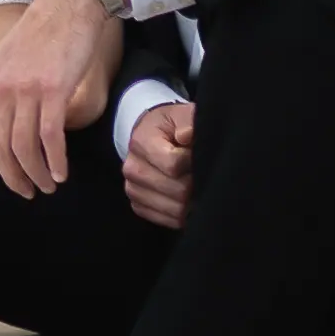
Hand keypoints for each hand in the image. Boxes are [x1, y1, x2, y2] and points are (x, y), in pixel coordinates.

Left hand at [0, 0, 119, 198]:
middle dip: (11, 177)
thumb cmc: (43, 30)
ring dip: (35, 174)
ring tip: (47, 186)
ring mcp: (26, 90)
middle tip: (26, 192)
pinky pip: (50, 137)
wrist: (69, 2)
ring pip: (23, 147)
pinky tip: (61, 172)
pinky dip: (54, 161)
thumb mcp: (9, 59)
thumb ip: (3, 89)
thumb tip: (6, 124)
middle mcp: (1, 89)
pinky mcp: (53, 90)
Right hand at [122, 97, 195, 231]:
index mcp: (141, 142)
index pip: (173, 164)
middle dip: (197, 183)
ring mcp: (133, 189)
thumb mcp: (180, 114)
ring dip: (193, 201)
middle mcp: (132, 168)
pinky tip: (188, 199)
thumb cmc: (170, 127)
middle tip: (201, 172)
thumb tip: (188, 135)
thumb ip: (188, 120)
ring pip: (175, 210)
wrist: (149, 136)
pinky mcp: (138, 205)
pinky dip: (183, 213)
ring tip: (196, 185)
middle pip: (177, 191)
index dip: (193, 162)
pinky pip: (168, 221)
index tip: (199, 154)